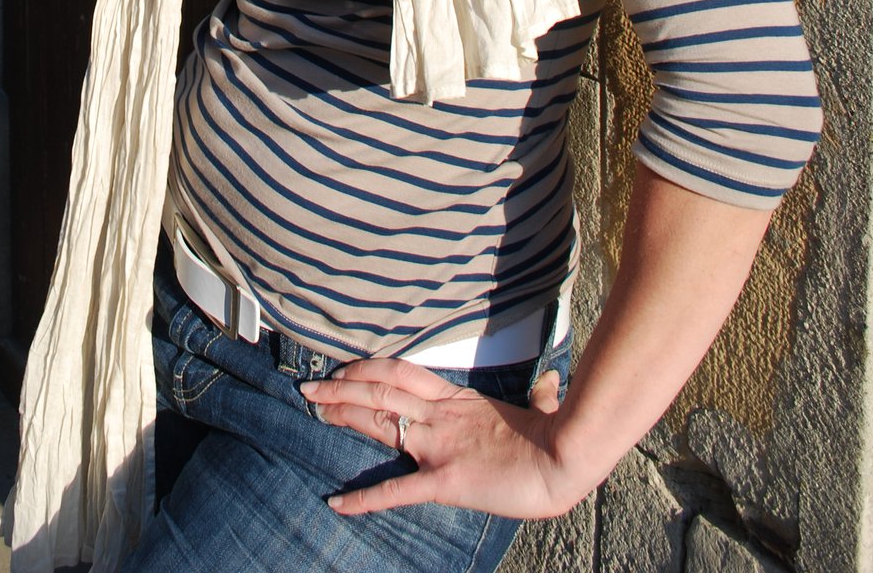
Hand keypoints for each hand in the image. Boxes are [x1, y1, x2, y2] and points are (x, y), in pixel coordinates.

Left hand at [301, 356, 577, 521]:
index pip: (399, 372)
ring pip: (381, 421)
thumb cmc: (555, 437)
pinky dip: (364, 498)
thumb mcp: (540, 410)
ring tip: (314, 410)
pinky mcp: (444, 481)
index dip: (366, 368)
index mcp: (457, 400)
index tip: (342, 368)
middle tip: (310, 387)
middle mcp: (440, 416)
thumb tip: (553, 386)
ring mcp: (439, 446)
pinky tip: (337, 503)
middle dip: (341, 387)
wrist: (562, 458)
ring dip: (344, 415)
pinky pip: (397, 490)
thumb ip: (540, 397)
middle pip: (379, 392)